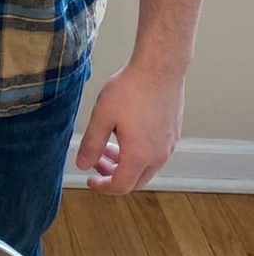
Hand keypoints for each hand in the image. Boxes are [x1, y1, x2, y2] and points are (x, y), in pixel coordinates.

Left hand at [75, 60, 183, 192]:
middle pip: (135, 180)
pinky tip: (124, 133)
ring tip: (106, 144)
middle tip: (95, 160)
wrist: (159, 69)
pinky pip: (154, 155)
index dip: (102, 186)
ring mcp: (169, 146)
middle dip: (112, 175)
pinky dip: (137, 154)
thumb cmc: (130, 90)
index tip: (89, 179)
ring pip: (145, 168)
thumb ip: (91, 143)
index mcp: (140, 156)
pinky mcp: (173, 134)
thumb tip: (82, 164)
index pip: (120, 186)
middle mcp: (158, 156)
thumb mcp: (102, 115)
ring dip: (124, 163)